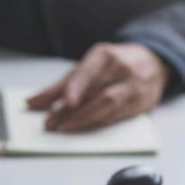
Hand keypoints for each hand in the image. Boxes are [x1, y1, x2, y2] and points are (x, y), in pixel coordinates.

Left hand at [26, 43, 169, 131]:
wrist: (153, 61)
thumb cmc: (113, 64)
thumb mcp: (88, 66)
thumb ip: (60, 86)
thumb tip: (31, 103)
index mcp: (105, 55)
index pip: (90, 71)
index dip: (78, 86)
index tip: (68, 100)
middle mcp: (122, 69)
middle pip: (97, 93)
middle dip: (72, 111)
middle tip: (51, 123)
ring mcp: (135, 87)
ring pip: (109, 107)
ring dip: (84, 120)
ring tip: (64, 128)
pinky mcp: (142, 104)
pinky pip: (117, 118)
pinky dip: (97, 124)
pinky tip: (83, 129)